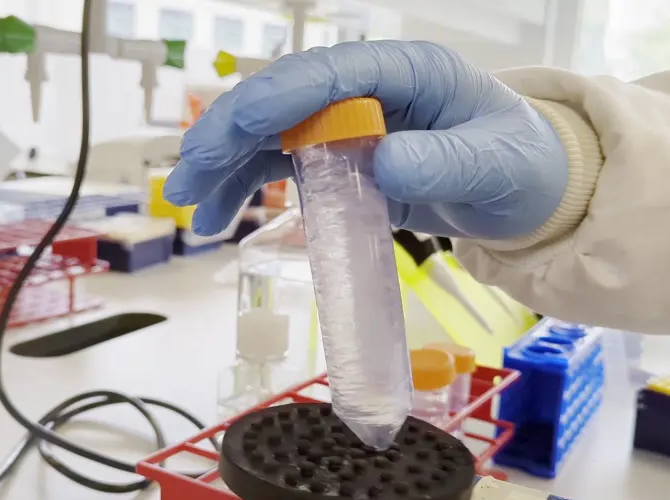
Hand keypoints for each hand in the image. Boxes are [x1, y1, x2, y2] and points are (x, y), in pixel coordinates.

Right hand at [164, 40, 567, 238]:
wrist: (522, 191)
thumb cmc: (519, 166)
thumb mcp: (494, 164)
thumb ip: (445, 163)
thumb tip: (384, 162)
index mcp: (408, 73)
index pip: (333, 73)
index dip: (280, 97)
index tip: (238, 128)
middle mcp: (367, 92)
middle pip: (284, 100)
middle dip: (230, 135)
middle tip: (189, 177)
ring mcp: (349, 125)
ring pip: (270, 136)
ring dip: (226, 168)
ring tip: (194, 208)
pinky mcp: (341, 159)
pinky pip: (282, 167)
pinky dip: (247, 188)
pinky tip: (222, 215)